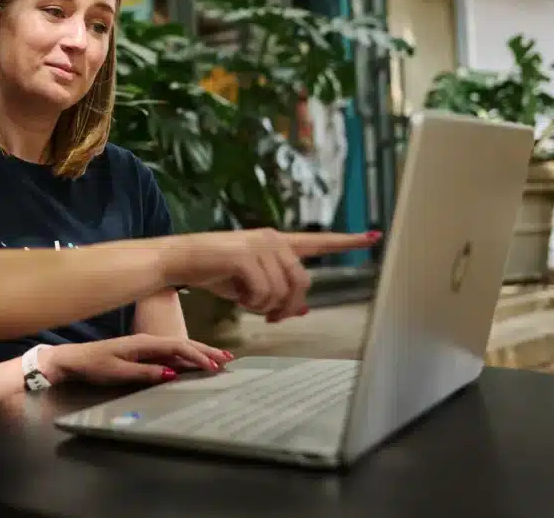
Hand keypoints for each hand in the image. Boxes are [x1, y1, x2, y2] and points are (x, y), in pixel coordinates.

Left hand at [39, 334, 233, 385]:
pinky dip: (185, 356)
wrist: (72, 359)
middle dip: (205, 351)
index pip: (177, 347)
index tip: (214, 366)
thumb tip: (172, 373)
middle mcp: (147, 341)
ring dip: (198, 352)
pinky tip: (194, 362)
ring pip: (178, 347)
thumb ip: (144, 373)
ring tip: (219, 359)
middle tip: (228, 360)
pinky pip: (169, 353)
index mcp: (143, 343)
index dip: (197, 356)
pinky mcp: (142, 353)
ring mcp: (145, 346)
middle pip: (182, 344)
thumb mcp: (117, 371)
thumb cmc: (92, 365)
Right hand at [163, 228, 380, 321]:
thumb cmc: (213, 271)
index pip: (317, 242)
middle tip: (270, 318)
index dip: (346, 242)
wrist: (179, 260)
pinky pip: (263, 293)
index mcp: (276, 242)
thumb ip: (277, 292)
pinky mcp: (246, 256)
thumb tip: (301, 309)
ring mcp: (260, 246)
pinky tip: (238, 297)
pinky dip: (252, 303)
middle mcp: (273, 240)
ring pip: (283, 292)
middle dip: (288, 307)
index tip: (373, 236)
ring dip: (266, 306)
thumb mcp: (249, 284)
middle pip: (302, 283)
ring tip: (247, 302)